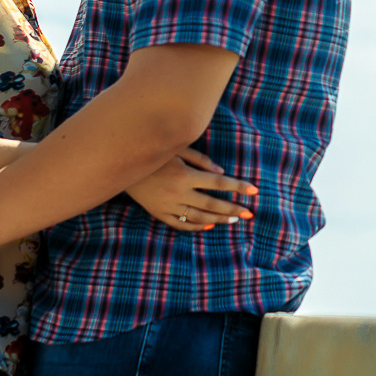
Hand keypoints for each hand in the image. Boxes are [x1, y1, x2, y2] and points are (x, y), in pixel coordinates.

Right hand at [126, 148, 257, 231]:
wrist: (121, 164)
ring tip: (234, 220)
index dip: (238, 187)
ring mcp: (167, 206)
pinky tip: (209, 225)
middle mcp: (178, 193)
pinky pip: (180, 224)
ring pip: (198, 217)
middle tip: (249, 214)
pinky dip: (196, 226)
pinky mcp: (158, 213)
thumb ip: (201, 161)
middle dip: (233, 208)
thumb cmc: (154, 152)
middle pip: (212, 204)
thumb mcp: (178, 150)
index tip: (254, 191)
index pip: (219, 184)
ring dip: (218, 219)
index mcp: (185, 175)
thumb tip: (222, 174)